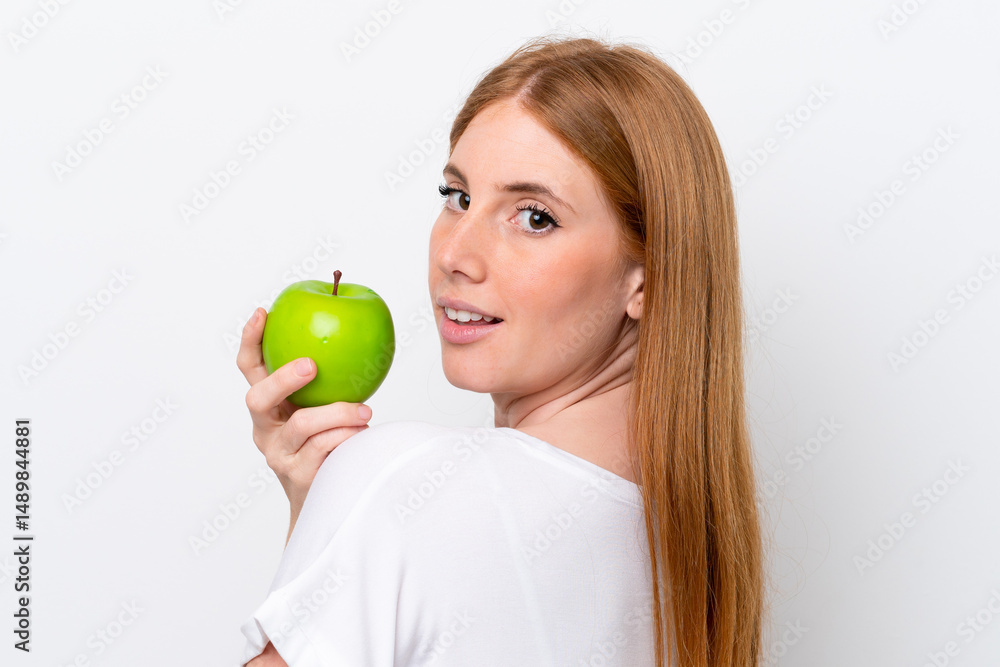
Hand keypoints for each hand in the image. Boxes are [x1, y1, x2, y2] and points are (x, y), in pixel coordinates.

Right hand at [236, 307, 372, 542]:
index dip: (251, 340)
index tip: (262, 312)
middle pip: (258, 398)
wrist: (326, 499)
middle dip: (282, 377)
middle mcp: (265, 428)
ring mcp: (278, 453)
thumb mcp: (324, 409)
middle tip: (310, 365)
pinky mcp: (296, 475)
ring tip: (365, 411)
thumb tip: (360, 340)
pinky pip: (324, 448)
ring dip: (338, 413)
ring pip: (302, 424)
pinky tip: (362, 431)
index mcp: (268, 406)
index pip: (250, 368)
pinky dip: (346, 435)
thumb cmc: (329, 444)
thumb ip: (330, 384)